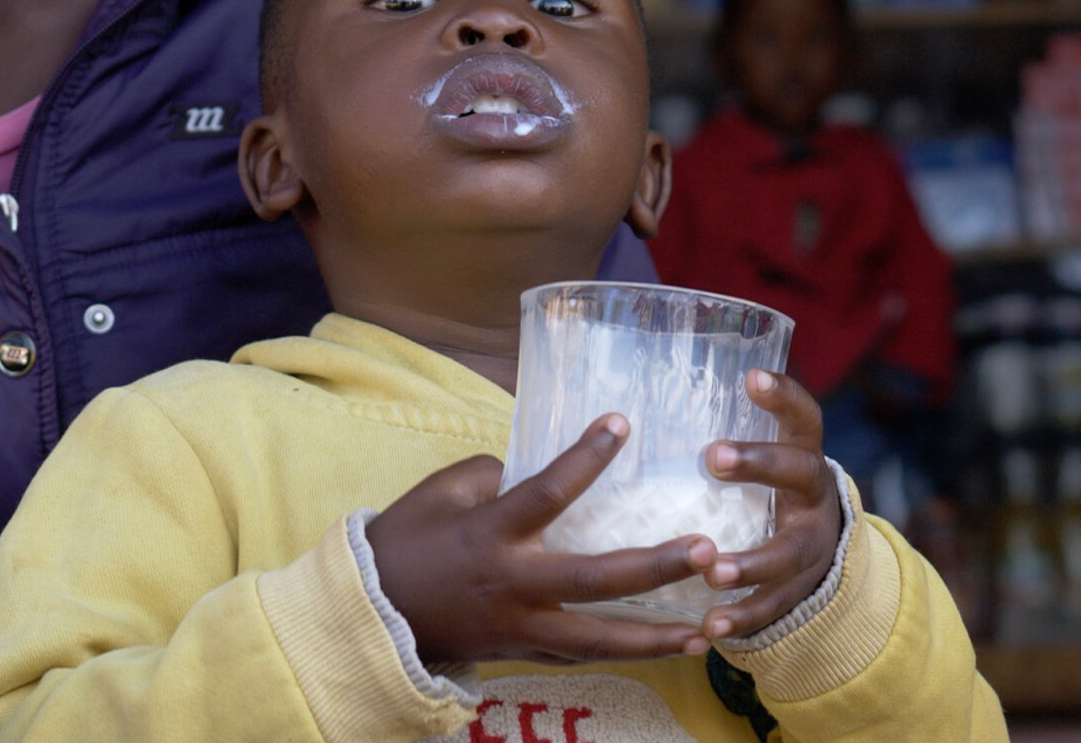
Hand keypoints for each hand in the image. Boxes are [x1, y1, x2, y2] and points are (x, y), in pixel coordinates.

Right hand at [366, 414, 717, 665]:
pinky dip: (626, 653)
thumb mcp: (442, 492)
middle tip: (707, 551)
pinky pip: (583, 655)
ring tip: (708, 631)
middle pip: (593, 580)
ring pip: (598, 640)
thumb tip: (537, 470)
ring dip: (657, 637)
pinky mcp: (523, 651)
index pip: (547, 493)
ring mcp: (520, 627)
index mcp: (489, 535)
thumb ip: (495, 475)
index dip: (586, 458)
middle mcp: (512, 585)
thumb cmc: (406, 541)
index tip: (622, 424)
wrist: (372, 614)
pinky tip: (670, 647)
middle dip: (654, 567)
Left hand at [698, 370, 842, 639]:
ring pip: (790, 553)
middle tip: (715, 457)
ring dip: (752, 563)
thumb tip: (630, 409)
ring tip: (714, 572)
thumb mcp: (761, 464)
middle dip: (761, 465)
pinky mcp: (799, 591)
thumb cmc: (765, 495)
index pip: (803, 417)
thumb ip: (723, 442)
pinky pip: (774, 607)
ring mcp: (812, 546)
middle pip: (800, 474)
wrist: (821, 555)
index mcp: (801, 456)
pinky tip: (712, 626)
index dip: (783, 396)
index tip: (750, 377)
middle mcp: (813, 497)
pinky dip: (744, 617)